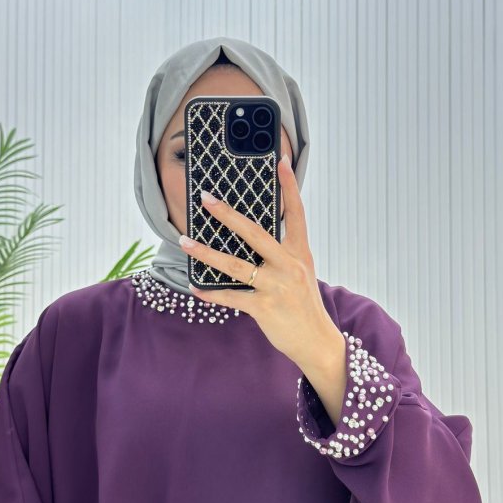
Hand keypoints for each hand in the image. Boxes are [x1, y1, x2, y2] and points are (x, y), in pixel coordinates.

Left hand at [178, 154, 341, 368]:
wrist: (317, 341)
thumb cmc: (304, 305)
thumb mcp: (301, 273)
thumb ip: (281, 254)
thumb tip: (251, 236)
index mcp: (300, 253)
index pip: (295, 213)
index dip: (289, 186)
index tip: (280, 161)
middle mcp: (289, 266)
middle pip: (255, 233)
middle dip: (228, 215)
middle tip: (207, 199)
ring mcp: (276, 287)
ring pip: (235, 265)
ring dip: (206, 253)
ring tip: (185, 242)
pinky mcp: (265, 308)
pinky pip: (231, 297)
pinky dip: (211, 294)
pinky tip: (196, 288)